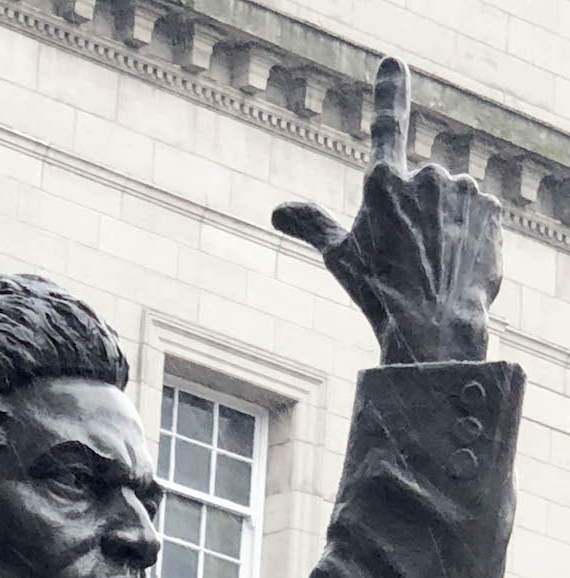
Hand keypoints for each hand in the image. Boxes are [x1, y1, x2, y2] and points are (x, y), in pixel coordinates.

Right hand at [272, 57, 501, 364]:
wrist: (435, 326)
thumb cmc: (380, 293)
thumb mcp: (339, 258)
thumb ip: (311, 224)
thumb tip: (276, 211)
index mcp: (384, 182)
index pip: (387, 123)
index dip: (389, 89)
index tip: (393, 60)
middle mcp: (426, 175)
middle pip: (418, 187)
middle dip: (415, 213)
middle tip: (405, 258)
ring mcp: (463, 190)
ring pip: (450, 202)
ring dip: (444, 224)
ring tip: (433, 266)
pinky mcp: (492, 208)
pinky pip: (477, 216)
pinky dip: (470, 235)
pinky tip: (458, 265)